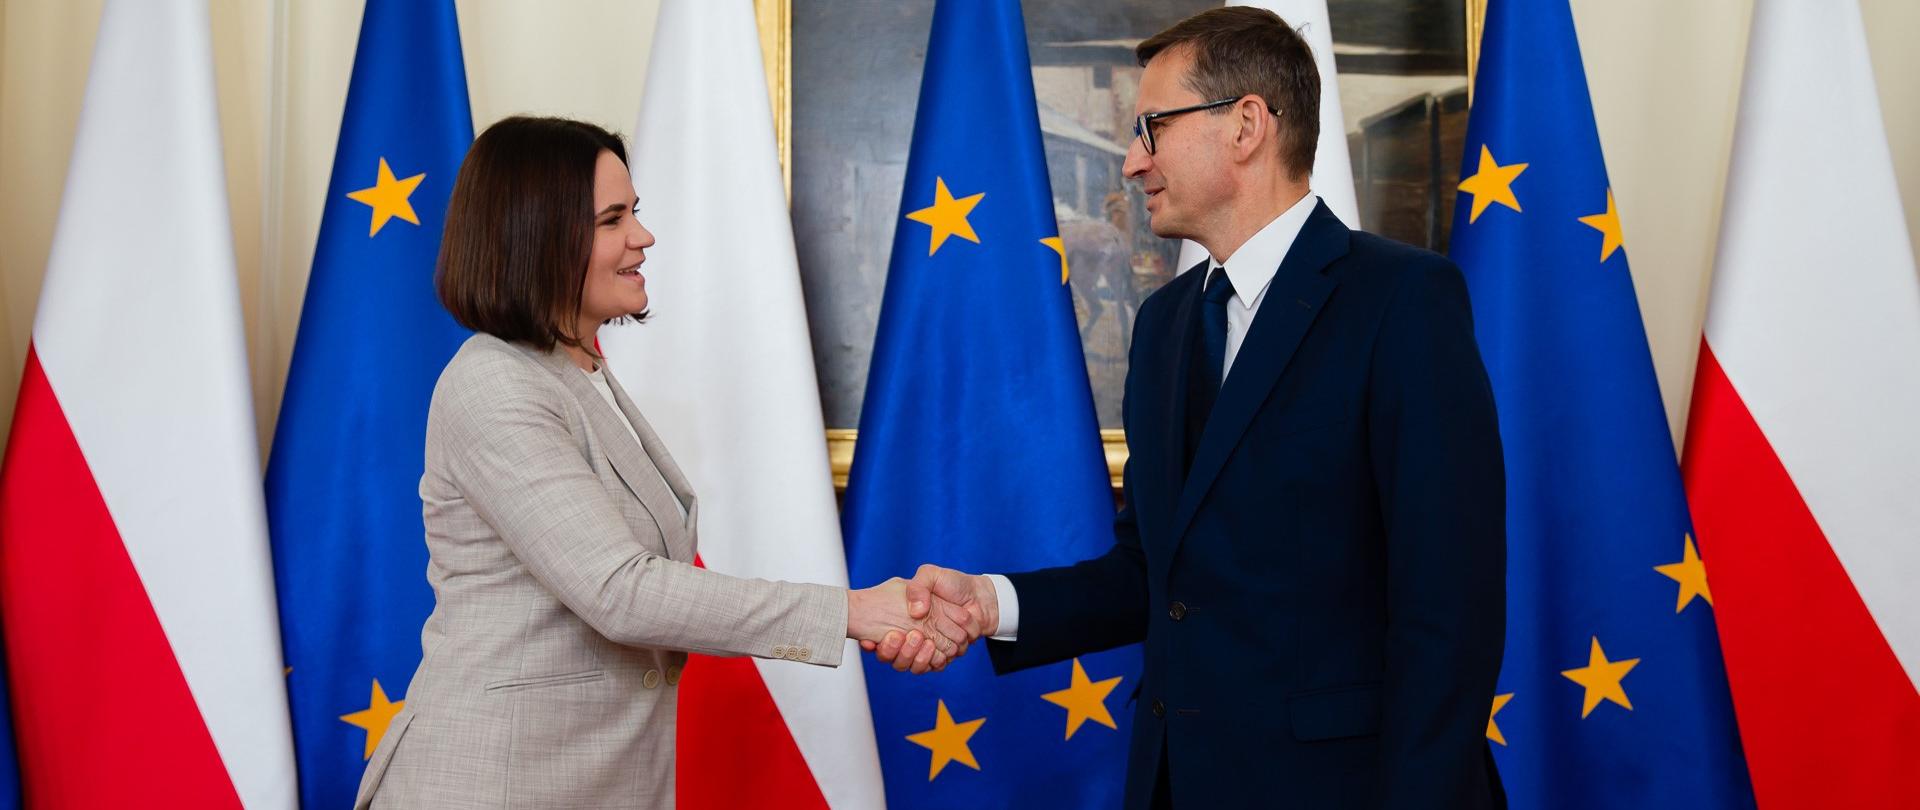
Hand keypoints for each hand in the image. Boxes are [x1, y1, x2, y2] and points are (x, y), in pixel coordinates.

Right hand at [868, 564, 998, 668]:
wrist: (980, 597)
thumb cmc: (954, 584)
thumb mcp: (931, 576)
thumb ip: (917, 587)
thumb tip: (914, 613)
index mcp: (903, 620)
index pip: (879, 637)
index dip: (870, 643)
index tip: (868, 641)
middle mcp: (911, 636)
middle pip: (891, 656)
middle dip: (891, 651)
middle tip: (898, 636)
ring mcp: (927, 648)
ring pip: (908, 665)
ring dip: (910, 656)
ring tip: (920, 639)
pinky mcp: (942, 656)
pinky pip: (931, 667)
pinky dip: (930, 660)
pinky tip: (931, 647)